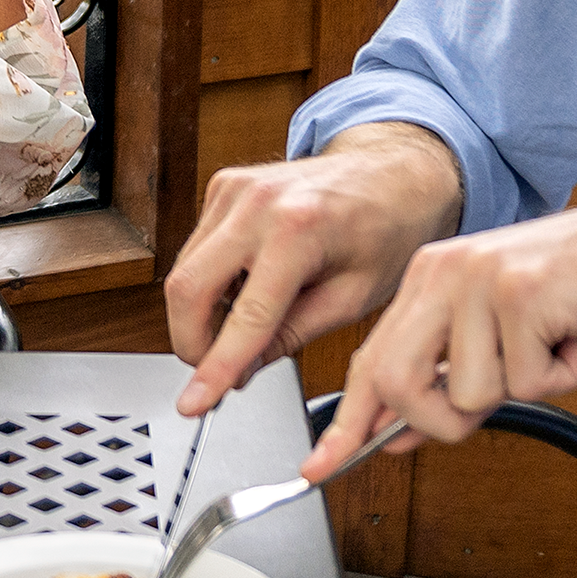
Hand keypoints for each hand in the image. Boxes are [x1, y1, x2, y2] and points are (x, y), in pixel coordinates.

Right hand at [165, 123, 467, 414]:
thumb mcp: (353, 299)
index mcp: (299, 229)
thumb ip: (292, 335)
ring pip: (184, 271)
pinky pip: (196, 249)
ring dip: (202, 314)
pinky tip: (247, 291)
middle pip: (187, 288)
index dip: (215, 369)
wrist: (392, 173)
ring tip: (247, 327)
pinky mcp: (223, 186)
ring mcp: (234, 188)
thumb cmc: (386, 232)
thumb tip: (241, 369)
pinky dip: (210, 284)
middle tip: (218, 372)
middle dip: (193, 343)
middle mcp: (256, 202)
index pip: (244, 316)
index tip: (194, 404)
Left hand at [302, 198, 576, 483]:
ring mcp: (478, 278)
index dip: (348, 423)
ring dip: (522, 390)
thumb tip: (391, 436)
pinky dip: (559, 377)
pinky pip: (523, 384)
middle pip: (398, 382)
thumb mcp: (502, 340)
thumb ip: (447, 381)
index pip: (370, 361)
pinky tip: (573, 336)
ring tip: (550, 345)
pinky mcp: (521, 293)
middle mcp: (443, 271)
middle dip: (442, 421)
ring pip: (469, 394)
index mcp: (428, 278)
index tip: (320, 466)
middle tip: (496, 399)